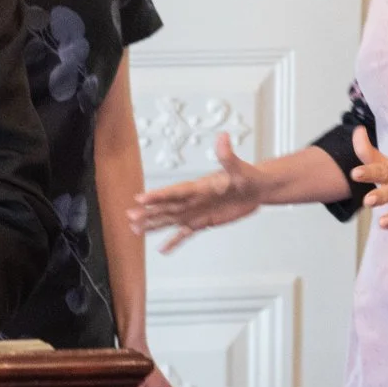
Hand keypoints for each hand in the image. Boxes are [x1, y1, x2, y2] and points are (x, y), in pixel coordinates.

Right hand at [131, 132, 263, 252]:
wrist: (257, 188)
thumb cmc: (248, 176)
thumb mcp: (239, 168)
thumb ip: (227, 156)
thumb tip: (223, 137)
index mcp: (199, 187)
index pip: (175, 192)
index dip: (158, 195)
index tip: (141, 198)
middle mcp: (193, 199)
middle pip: (167, 207)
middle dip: (148, 212)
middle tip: (130, 216)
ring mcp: (196, 211)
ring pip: (170, 219)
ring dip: (153, 224)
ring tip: (135, 229)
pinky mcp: (204, 221)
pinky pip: (186, 233)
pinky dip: (174, 241)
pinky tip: (162, 249)